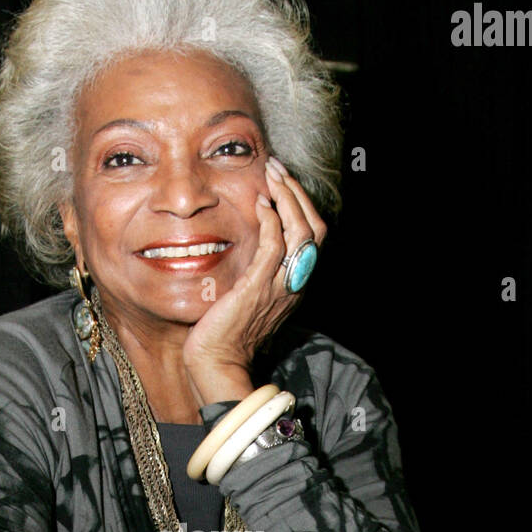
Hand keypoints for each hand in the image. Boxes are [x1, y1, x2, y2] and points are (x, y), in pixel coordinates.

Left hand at [181, 157, 327, 407]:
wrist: (216, 362)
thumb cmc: (225, 330)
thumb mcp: (249, 292)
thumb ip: (258, 268)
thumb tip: (251, 239)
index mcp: (295, 284)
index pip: (314, 235)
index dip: (302, 203)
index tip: (282, 181)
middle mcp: (294, 284)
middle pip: (315, 228)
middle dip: (297, 192)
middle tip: (277, 168)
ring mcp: (278, 286)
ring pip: (301, 232)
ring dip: (287, 197)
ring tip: (271, 176)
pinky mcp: (257, 288)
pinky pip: (274, 247)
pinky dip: (271, 220)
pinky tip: (259, 203)